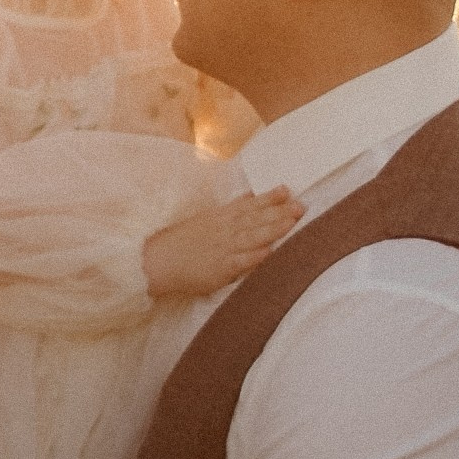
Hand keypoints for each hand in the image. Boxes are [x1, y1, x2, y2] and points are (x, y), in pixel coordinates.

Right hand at [142, 188, 303, 301]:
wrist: (158, 260)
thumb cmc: (183, 242)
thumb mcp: (207, 220)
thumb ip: (231, 210)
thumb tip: (251, 197)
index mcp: (221, 218)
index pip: (249, 205)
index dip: (269, 198)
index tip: (288, 190)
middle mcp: (225, 230)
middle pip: (256, 218)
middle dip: (280, 212)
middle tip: (301, 205)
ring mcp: (223, 248)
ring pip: (253, 236)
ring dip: (274, 229)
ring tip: (293, 222)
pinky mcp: (220, 268)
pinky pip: (241, 261)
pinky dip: (256, 255)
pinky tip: (271, 251)